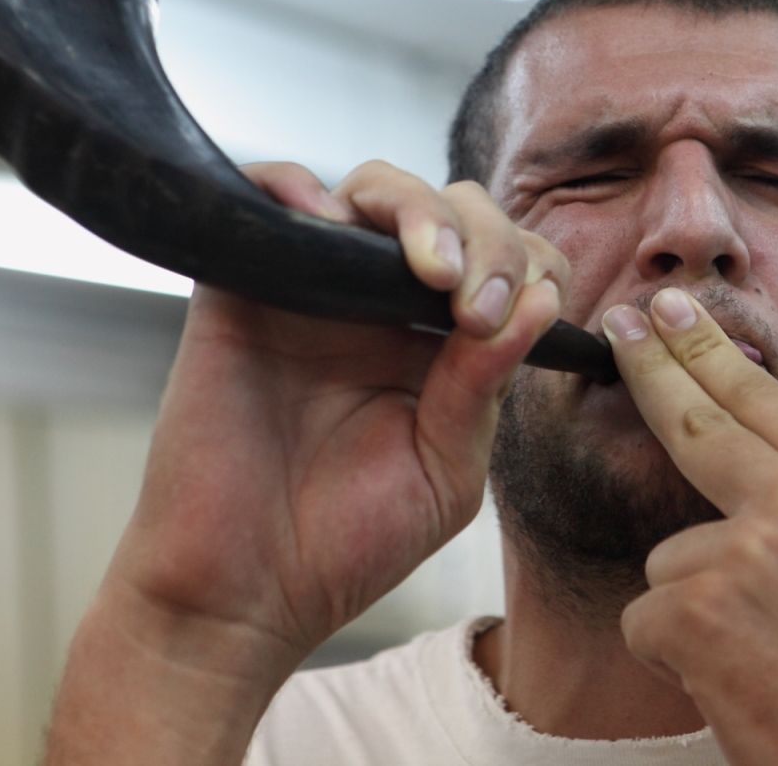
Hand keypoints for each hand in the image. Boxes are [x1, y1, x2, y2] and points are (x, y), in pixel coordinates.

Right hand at [46, 161, 563, 764]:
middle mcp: (383, 303)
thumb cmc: (345, 544)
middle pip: (450, 210)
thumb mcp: (445, 472)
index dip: (531, 266)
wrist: (239, 593)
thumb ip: (484, 387)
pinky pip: (267, 194)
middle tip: (475, 302)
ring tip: (433, 267)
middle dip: (486, 237)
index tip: (525, 312)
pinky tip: (328, 218)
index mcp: (443, 343)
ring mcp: (314, 287)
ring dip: (414, 208)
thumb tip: (538, 304)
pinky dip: (295, 185)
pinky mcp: (241, 284)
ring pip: (372, 190)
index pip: (508, 262)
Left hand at [605, 288, 777, 765]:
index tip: (671, 311)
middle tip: (618, 324)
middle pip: (696, 418)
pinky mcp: (696, 610)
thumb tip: (745, 461)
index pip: (761, 397)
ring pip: (667, 556)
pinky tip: (734, 685)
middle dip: (651, 367)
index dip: (706, 349)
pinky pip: (646, 618)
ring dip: (690, 611)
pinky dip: (674, 659)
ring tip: (758, 660)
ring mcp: (746, 551)